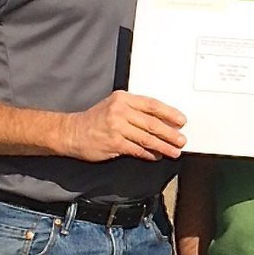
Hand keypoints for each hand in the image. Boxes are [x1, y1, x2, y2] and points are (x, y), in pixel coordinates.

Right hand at [64, 90, 185, 161]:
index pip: (152, 105)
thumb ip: (134, 110)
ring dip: (163, 146)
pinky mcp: (114, 143)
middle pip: (152, 123)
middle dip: (170, 133)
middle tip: (182, 140)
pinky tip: (156, 156)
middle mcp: (120, 110)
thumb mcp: (114, 106)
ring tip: (174, 151)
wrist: (71, 132)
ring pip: (147, 138)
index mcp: (123, 98)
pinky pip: (137, 150)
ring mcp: (117, 127)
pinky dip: (149, 154)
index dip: (169, 113)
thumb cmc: (95, 119)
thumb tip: (161, 121)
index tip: (181, 121)